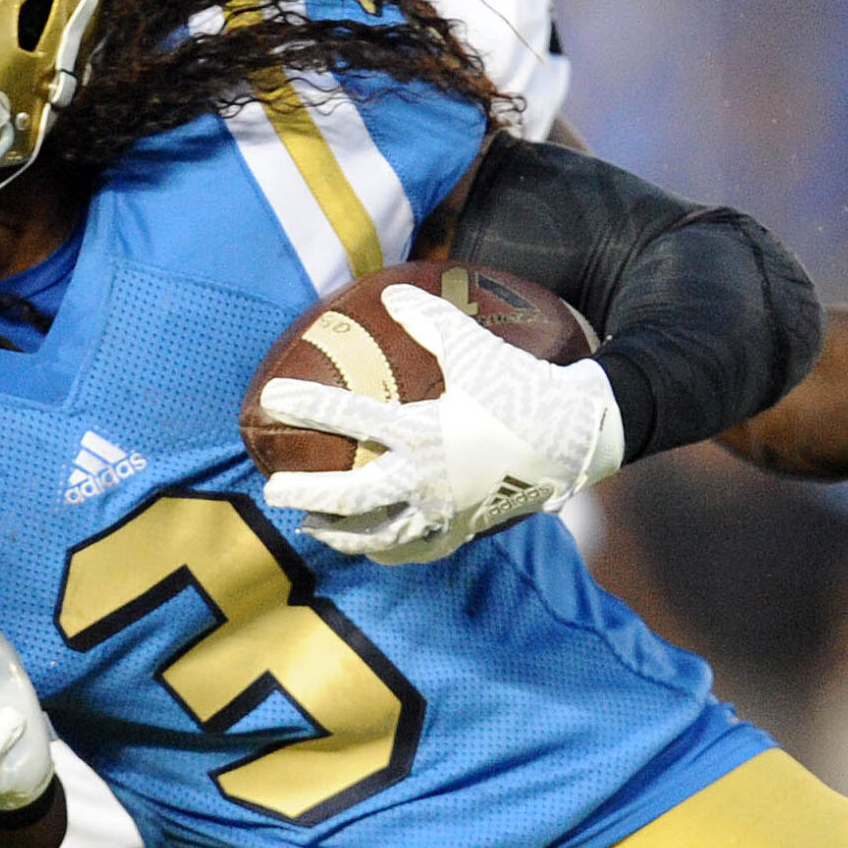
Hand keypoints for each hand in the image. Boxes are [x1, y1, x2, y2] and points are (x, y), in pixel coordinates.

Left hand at [260, 283, 624, 562]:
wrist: (577, 437)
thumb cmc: (523, 388)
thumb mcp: (476, 347)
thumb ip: (431, 320)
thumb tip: (393, 294)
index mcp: (424, 432)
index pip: (352, 418)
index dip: (308, 405)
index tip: (270, 397)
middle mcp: (428, 479)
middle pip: (353, 496)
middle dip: (308, 493)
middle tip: (273, 490)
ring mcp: (445, 511)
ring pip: (381, 534)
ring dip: (341, 534)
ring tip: (310, 529)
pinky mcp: (464, 529)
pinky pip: (418, 550)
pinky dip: (390, 553)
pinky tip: (372, 550)